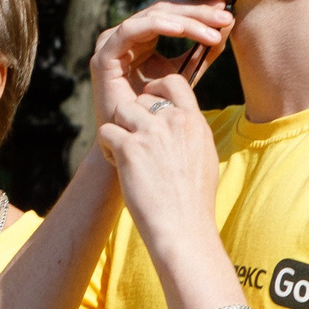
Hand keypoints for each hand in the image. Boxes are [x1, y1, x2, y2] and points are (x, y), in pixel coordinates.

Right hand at [88, 0, 232, 133]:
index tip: (226, 10)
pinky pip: (131, 30)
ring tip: (213, 31)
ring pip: (151, 17)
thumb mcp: (188, 72)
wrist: (137, 140)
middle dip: (196, 11)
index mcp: (142, 36)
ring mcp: (111, 44)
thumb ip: (205, 49)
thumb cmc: (160, 109)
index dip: (197, 6)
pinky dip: (157, 25)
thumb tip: (229, 22)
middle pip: (162, 8)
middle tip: (225, 16)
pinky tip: (181, 29)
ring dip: (185, 20)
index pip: (171, 10)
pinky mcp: (103, 55)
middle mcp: (125, 36)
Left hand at [96, 66, 220, 258]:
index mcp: (194, 121)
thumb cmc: (193, 200)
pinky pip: (106, 131)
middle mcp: (173, 122)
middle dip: (133, 117)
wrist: (184, 226)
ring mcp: (151, 133)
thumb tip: (179, 121)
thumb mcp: (203, 156)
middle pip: (141, 98)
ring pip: (121, 109)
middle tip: (134, 144)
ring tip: (123, 153)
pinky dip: (105, 147)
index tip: (148, 104)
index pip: (174, 82)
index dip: (156, 87)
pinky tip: (115, 163)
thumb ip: (189, 133)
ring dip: (118, 128)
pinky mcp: (129, 148)